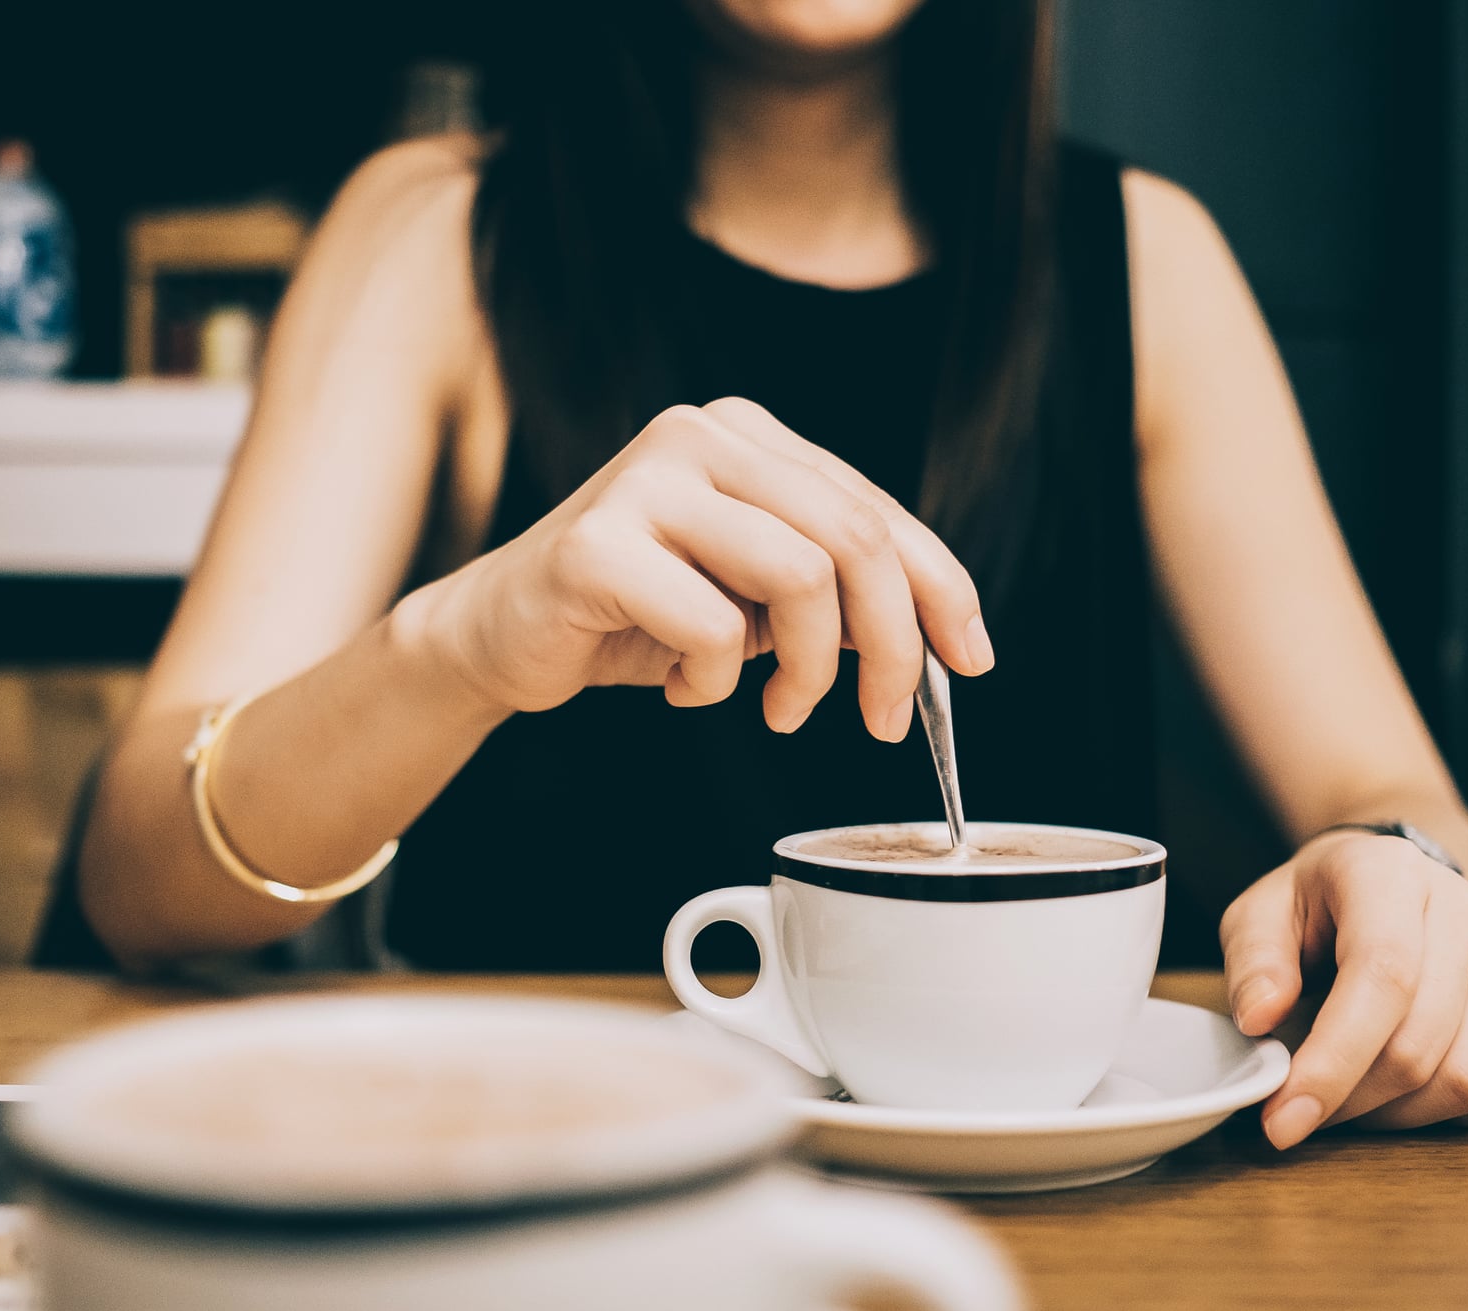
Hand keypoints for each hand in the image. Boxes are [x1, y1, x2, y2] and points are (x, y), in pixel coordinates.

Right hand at [397, 396, 992, 739]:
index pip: (876, 508)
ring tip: (775, 708)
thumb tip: (940, 640)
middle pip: (853, 538)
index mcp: (749, 436)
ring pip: (800, 575)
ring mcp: (646, 479)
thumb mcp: (754, 600)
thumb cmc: (634, 615)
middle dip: (889, 645)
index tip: (968, 661)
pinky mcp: (596, 542)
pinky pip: (711, 627)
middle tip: (881, 719)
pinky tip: (679, 685)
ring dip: (805, 670)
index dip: (941, 588)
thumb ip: (835, 595)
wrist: (499, 634)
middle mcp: (702, 434)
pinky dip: (712, 683)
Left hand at [1220, 831, 1467, 1148]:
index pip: (1381, 976)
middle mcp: (1464, 911)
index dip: (1334, 1060)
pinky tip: (1411, 1098)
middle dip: (1351, 1099)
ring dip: (1401, 1115)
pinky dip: (1463, 1117)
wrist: (1384, 884)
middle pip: (1421, 1041)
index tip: (1286, 1118)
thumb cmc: (1315, 906)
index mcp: (1389, 874)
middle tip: (1300, 1110)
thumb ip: (1253, 962)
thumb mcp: (1259, 915)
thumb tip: (1261, 1019)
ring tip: (1351, 1100)